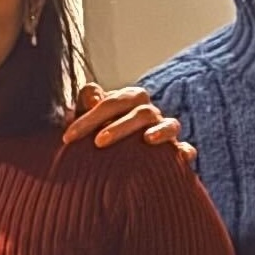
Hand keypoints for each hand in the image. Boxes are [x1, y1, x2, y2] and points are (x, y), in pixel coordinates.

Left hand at [66, 83, 193, 159]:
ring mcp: (164, 130)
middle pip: (141, 111)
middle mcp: (148, 112)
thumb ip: (86, 105)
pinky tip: (180, 158)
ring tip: (147, 140)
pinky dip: (185, 152)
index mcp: (128, 100)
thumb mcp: (87, 119)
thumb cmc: (98, 134)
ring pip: (169, 124)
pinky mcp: (176, 151)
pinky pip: (186, 149)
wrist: (117, 159)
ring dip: (159, 131)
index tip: (68, 137)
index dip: (90, 117)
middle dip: (119, 126)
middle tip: (98, 143)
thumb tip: (92, 94)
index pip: (112, 102)